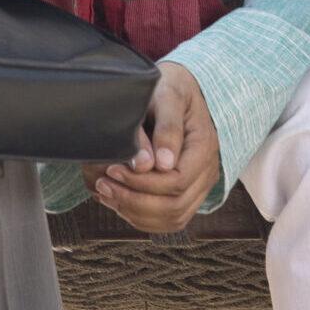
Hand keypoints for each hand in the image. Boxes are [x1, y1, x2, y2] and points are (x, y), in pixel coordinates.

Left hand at [81, 63, 219, 233]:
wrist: (178, 90)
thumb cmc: (170, 88)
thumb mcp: (166, 95)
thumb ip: (165, 127)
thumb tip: (157, 164)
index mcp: (204, 147)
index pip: (177, 181)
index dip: (142, 182)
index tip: (113, 168)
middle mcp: (206, 171)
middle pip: (174, 206)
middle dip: (134, 200)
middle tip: (103, 183)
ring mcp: (198, 186)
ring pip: (171, 218)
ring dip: (135, 211)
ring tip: (106, 192)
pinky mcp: (185, 193)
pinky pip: (168, 220)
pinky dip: (141, 217)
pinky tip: (117, 200)